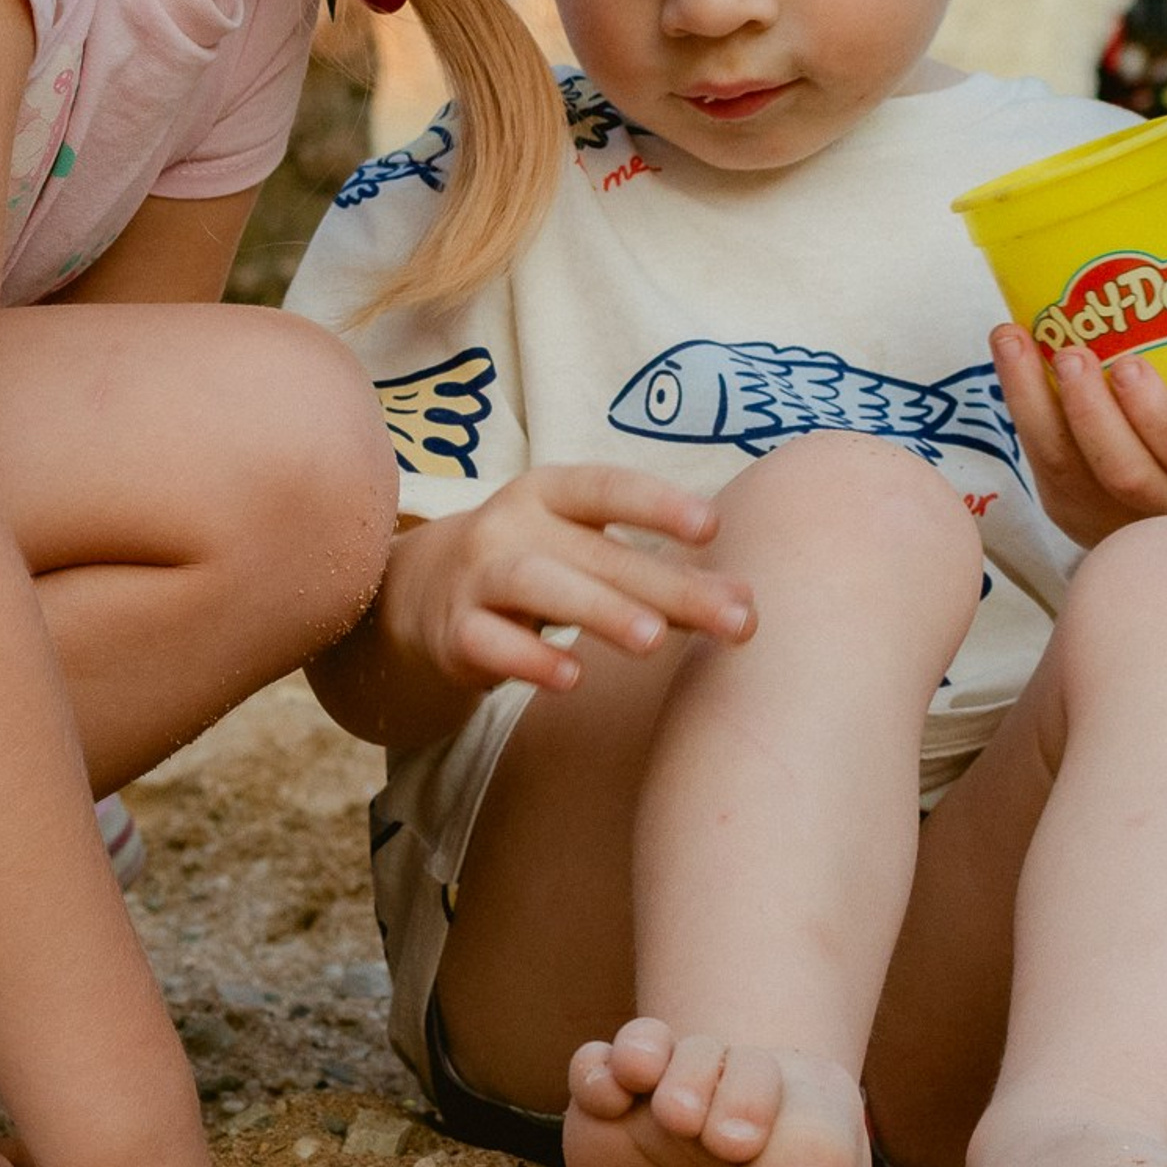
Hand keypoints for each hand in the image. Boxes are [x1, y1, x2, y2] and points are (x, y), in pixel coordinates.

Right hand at [379, 463, 753, 696]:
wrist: (420, 595)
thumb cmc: (534, 567)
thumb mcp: (584, 554)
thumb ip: (658, 576)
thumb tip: (747, 606)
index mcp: (548, 493)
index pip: (605, 488)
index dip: (656, 503)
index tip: (712, 526)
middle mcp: (509, 525)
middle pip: (595, 552)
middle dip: (668, 586)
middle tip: (735, 618)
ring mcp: (475, 576)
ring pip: (537, 584)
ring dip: (599, 609)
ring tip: (654, 641)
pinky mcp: (454, 632)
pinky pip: (490, 642)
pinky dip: (529, 659)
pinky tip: (571, 678)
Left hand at [990, 232, 1166, 548]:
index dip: (1157, 415)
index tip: (1130, 365)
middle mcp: (1163, 498)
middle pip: (1123, 470)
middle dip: (1090, 411)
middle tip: (1070, 353)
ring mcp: (1105, 507)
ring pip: (1064, 465)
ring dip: (1032, 399)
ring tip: (1013, 339)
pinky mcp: (1061, 502)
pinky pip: (1035, 457)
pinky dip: (1019, 403)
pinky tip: (1006, 354)